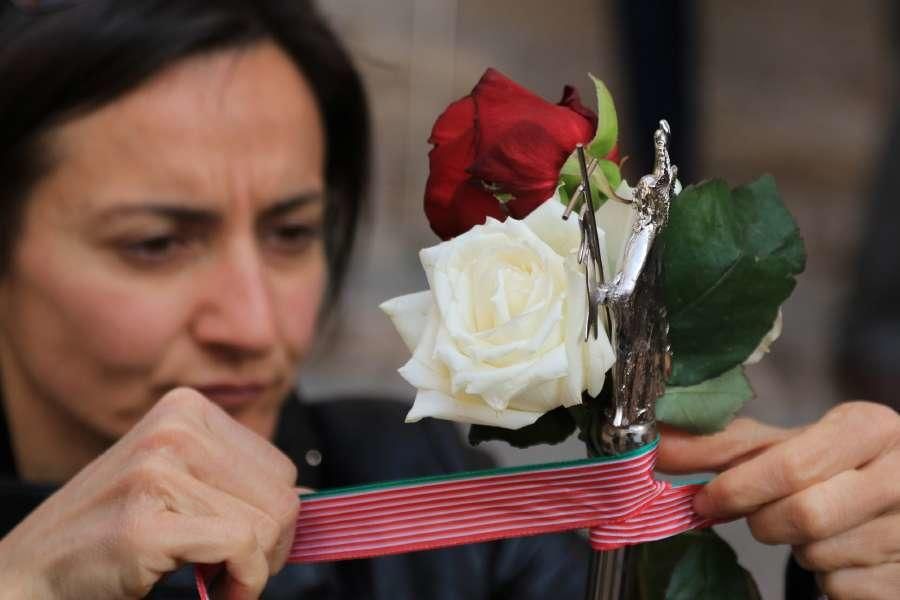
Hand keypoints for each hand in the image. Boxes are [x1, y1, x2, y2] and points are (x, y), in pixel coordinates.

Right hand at [0, 388, 299, 598]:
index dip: (273, 515)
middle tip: (234, 570)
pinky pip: (242, 548)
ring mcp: (157, 472)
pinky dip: (244, 583)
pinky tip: (217, 591)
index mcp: (186, 410)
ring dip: (254, 569)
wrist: (29, 574)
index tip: (247, 545)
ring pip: (268, 523)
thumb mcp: (176, 483)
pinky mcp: (146, 523)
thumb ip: (236, 483)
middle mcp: (174, 429)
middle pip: (282, 494)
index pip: (280, 466)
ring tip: (217, 579)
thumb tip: (309, 500)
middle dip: (271, 544)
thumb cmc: (109, 532)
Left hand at [656, 401, 899, 599]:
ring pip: (819, 556)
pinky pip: (840, 588)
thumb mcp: (785, 446)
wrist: (896, 496)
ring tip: (808, 525)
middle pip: (802, 515)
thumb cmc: (831, 467)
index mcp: (869, 427)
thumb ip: (720, 445)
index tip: (705, 499)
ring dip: (794, 546)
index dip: (737, 488)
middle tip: (758, 514)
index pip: (790, 465)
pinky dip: (822, 577)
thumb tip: (655, 444)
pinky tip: (836, 551)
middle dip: (763, 520)